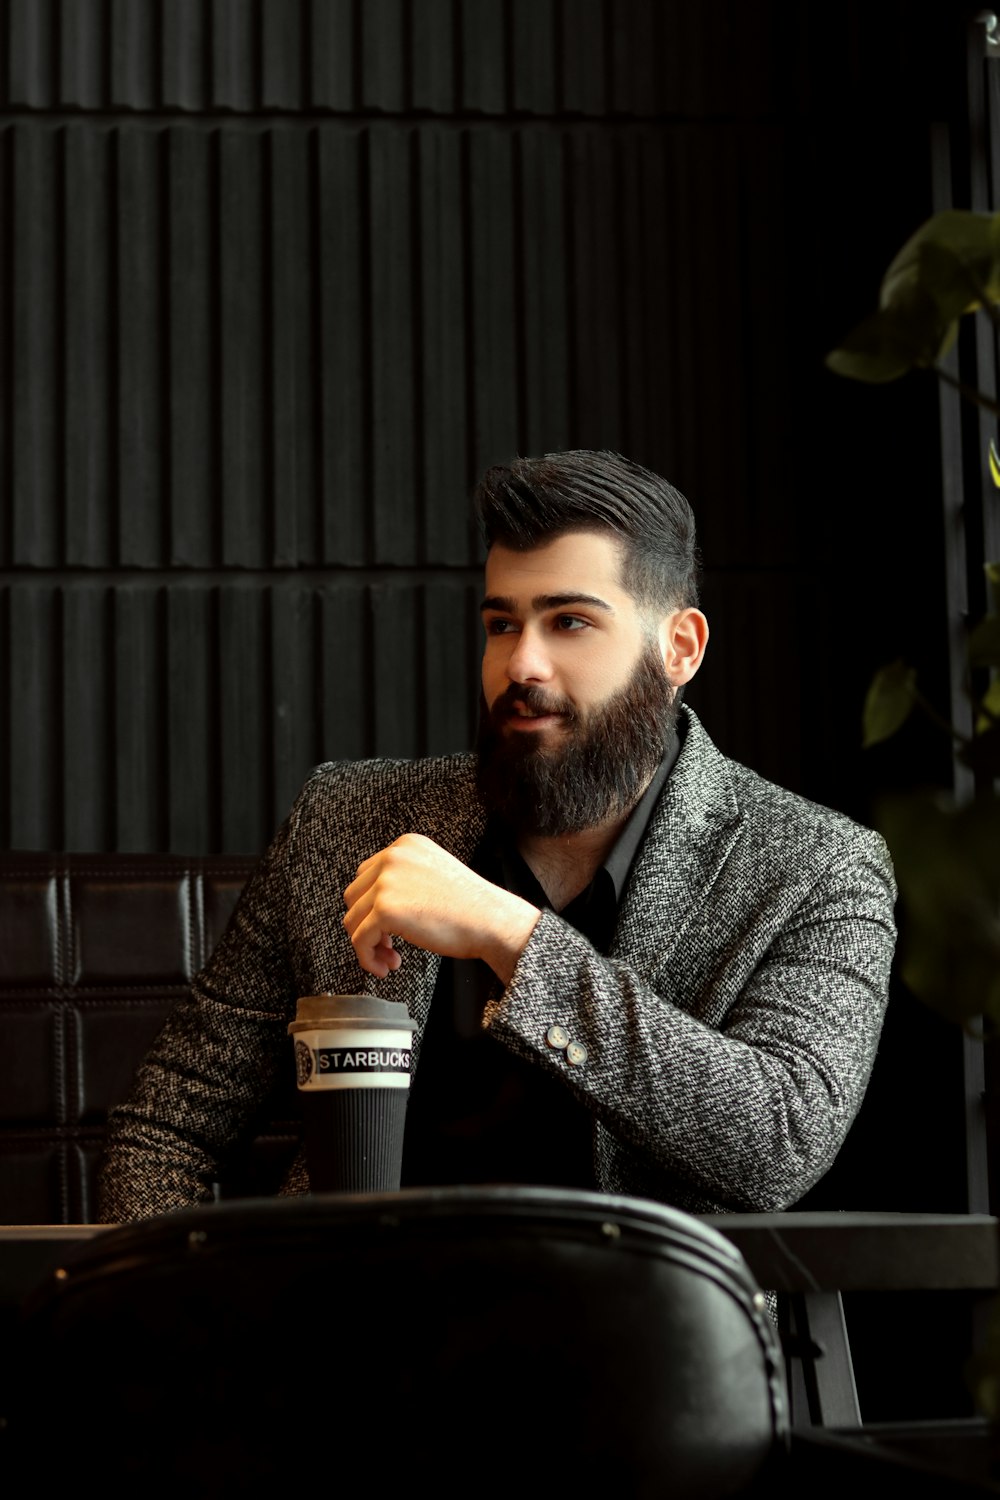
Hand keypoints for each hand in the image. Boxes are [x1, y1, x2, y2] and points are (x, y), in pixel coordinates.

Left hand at [342, 834, 539, 981]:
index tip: (387, 926)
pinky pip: (359, 940)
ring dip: (368, 944)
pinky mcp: (384, 909)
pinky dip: (366, 958)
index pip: (368, 875)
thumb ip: (406, 878)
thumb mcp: (433, 874)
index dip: (373, 906)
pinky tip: (384, 967)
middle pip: (355, 896)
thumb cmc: (472, 907)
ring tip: (389, 959)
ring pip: (353, 919)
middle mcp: (393, 857)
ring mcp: (386, 882)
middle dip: (367, 924)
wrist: (492, 920)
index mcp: (405, 845)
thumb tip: (376, 905)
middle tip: (388, 945)